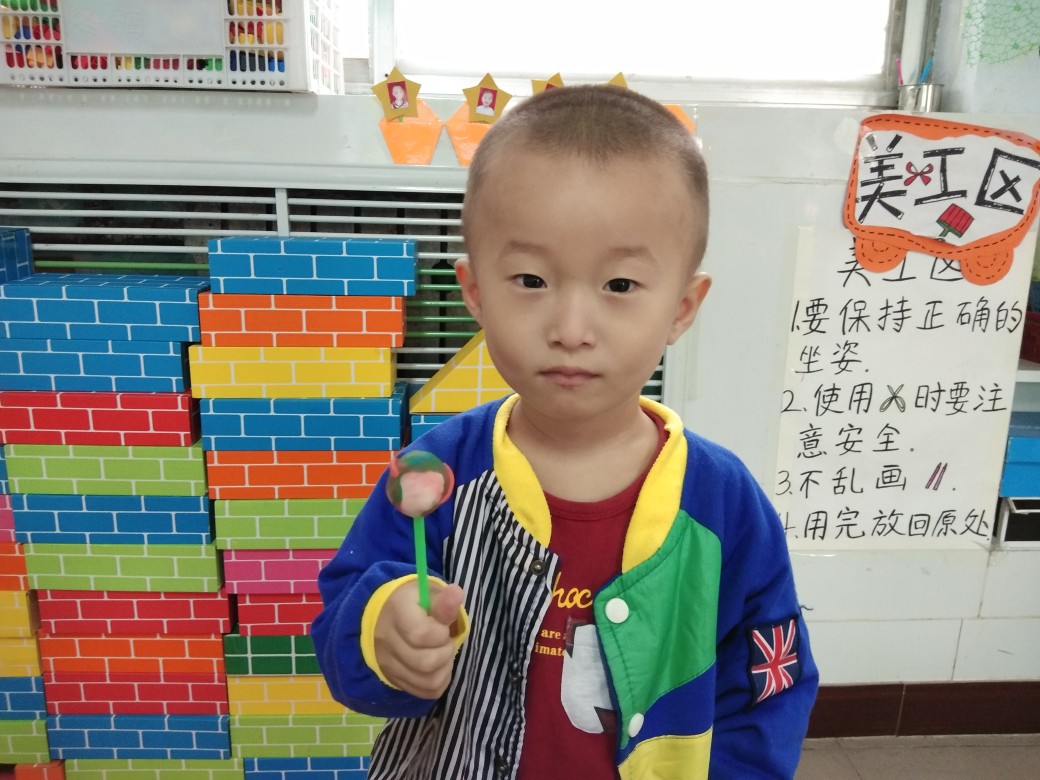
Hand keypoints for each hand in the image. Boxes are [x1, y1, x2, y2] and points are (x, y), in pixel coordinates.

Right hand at [374, 581, 465, 698]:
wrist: (385, 614)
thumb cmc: (413, 601)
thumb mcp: (427, 593)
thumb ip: (443, 600)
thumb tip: (457, 594)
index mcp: (396, 612)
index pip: (420, 634)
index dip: (440, 634)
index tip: (442, 627)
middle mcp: (387, 641)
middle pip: (425, 662)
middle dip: (445, 652)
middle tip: (445, 640)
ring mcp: (388, 664)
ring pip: (427, 681)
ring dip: (444, 668)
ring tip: (442, 653)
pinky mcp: (394, 680)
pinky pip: (425, 692)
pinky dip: (439, 682)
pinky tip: (438, 667)